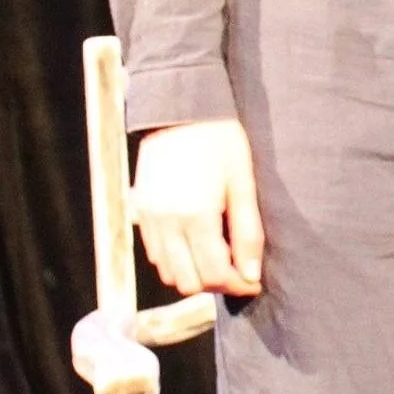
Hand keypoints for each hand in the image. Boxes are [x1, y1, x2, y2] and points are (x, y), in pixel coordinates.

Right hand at [132, 118, 263, 297]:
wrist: (181, 109)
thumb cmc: (220, 140)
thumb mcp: (243, 183)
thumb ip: (247, 232)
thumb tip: (251, 274)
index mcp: (196, 216)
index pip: (214, 274)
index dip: (238, 284)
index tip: (253, 281)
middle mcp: (167, 223)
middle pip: (189, 282)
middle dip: (216, 283)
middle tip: (237, 269)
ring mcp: (149, 218)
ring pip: (168, 273)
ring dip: (193, 274)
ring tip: (217, 256)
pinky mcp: (140, 211)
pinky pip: (154, 254)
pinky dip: (175, 260)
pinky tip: (195, 242)